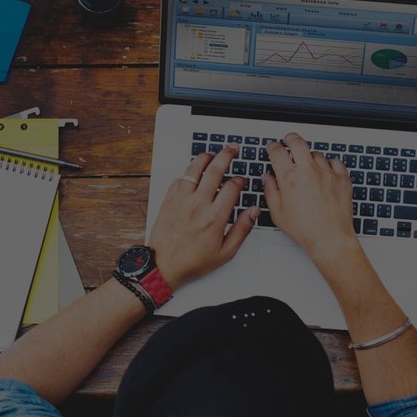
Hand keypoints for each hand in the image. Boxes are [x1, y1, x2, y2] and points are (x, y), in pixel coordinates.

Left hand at [149, 147, 258, 288]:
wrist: (163, 266)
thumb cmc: (192, 262)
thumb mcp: (225, 253)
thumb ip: (242, 229)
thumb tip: (253, 212)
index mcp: (214, 218)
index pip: (232, 187)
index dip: (240, 179)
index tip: (242, 179)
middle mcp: (197, 205)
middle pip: (214, 170)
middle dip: (226, 155)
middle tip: (231, 149)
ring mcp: (181, 201)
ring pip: (194, 169)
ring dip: (205, 158)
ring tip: (212, 153)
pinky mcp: (168, 201)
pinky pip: (179, 179)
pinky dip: (188, 172)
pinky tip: (194, 171)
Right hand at [262, 133, 358, 263]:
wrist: (330, 239)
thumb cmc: (306, 230)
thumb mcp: (278, 213)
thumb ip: (271, 191)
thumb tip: (268, 178)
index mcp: (290, 179)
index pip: (277, 152)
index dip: (272, 146)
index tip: (272, 147)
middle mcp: (309, 172)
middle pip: (298, 142)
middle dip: (290, 138)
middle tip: (289, 140)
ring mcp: (327, 174)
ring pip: (317, 153)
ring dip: (310, 156)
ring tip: (308, 166)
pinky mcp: (342, 179)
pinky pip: (335, 162)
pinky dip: (329, 163)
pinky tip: (325, 171)